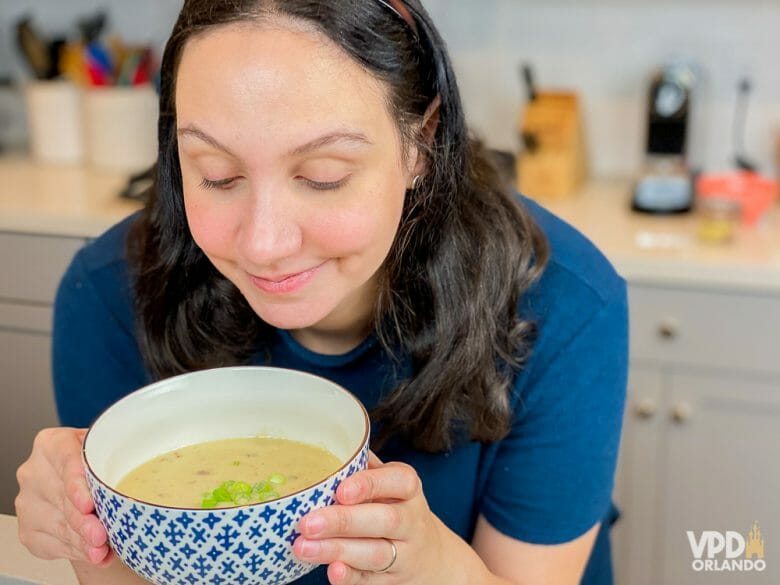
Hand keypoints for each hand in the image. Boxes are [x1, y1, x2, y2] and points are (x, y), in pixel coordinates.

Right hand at [15, 427, 111, 565]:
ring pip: (59, 526)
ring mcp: (29, 503)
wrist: (85, 486)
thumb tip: (144, 463)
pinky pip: (54, 544)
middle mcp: (35, 472)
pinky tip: (94, 554)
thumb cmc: (99, 462)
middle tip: (101, 535)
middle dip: (82, 521)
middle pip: (61, 499)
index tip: (89, 504)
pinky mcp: (30, 529)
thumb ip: (117, 452)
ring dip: (82, 541)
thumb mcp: (108, 448)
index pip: (64, 460)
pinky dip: (78, 551)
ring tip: (101, 550)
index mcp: (52, 444)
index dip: (76, 484)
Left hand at [293, 452, 457, 583]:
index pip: (398, 481)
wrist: (429, 556)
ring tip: (303, 547)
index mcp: (408, 488)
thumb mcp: (390, 483)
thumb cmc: (396, 508)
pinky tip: (332, 572)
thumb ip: (364, 467)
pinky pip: (371, 579)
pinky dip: (351, 577)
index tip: (340, 491)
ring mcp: (405, 553)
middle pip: (384, 520)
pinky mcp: (393, 580)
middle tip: (307, 523)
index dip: (369, 485)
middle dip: (344, 522)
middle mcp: (411, 520)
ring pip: (375, 552)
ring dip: (337, 550)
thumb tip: (325, 448)